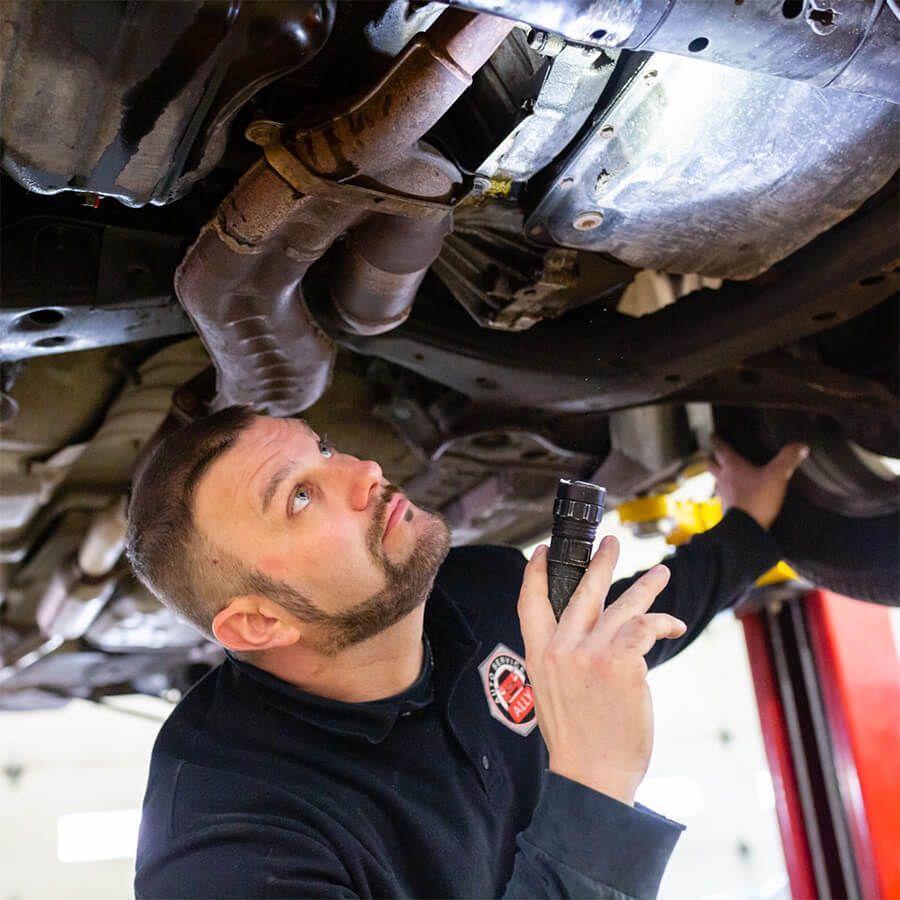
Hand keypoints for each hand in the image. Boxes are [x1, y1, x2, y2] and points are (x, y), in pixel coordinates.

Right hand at [518, 538, 685, 805]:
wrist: (592, 774)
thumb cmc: (576, 739)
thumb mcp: (550, 692)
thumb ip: (559, 660)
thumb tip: (582, 637)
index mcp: (538, 655)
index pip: (530, 602)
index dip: (535, 572)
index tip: (543, 552)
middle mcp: (560, 649)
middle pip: (582, 591)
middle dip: (599, 561)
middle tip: (610, 542)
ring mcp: (590, 654)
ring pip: (622, 605)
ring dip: (646, 586)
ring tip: (660, 572)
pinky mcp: (620, 663)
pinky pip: (644, 627)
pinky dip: (662, 621)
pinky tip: (673, 622)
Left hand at [708, 436, 808, 529]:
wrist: (746, 529)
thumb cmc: (758, 498)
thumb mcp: (777, 476)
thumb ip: (788, 459)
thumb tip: (801, 446)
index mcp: (732, 466)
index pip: (720, 448)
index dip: (717, 440)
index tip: (713, 435)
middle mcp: (723, 478)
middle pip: (711, 463)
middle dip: (713, 457)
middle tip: (716, 453)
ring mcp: (723, 493)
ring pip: (716, 480)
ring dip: (720, 475)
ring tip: (727, 473)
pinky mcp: (726, 508)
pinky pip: (724, 495)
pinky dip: (728, 491)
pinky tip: (736, 494)